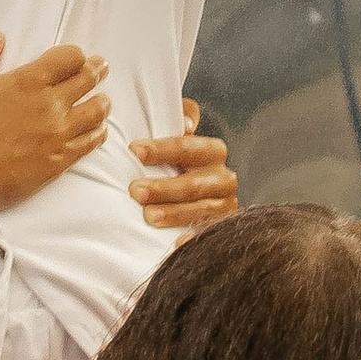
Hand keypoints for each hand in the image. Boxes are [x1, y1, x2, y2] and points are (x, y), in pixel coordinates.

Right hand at [0, 28, 110, 221]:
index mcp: (28, 82)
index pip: (69, 58)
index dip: (75, 55)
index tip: (76, 57)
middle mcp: (50, 106)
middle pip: (87, 81)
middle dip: (95, 71)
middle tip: (100, 67)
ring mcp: (58, 136)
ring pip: (95, 112)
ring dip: (101, 101)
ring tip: (102, 98)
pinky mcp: (59, 162)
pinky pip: (90, 143)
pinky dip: (98, 132)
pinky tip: (98, 130)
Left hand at [129, 98, 236, 231]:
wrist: (189, 194)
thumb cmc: (177, 161)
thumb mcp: (179, 133)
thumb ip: (182, 116)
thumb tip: (187, 126)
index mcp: (213, 151)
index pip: (187, 148)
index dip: (161, 149)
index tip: (135, 151)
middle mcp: (224, 178)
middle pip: (193, 183)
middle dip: (164, 187)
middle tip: (136, 191)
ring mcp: (224, 206)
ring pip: (201, 210)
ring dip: (175, 213)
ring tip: (149, 216)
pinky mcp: (221, 229)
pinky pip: (209, 235)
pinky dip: (194, 239)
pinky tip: (177, 243)